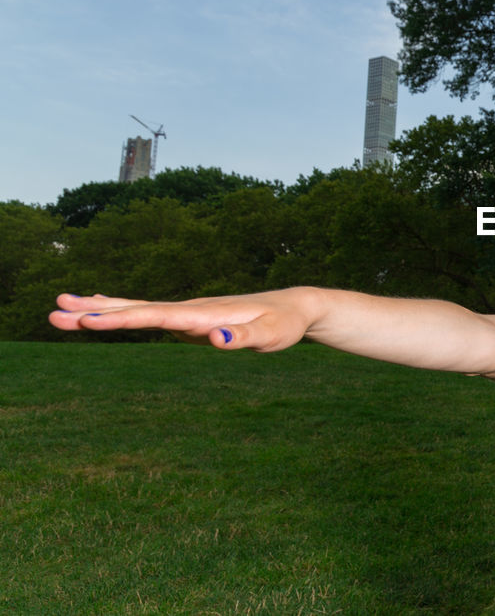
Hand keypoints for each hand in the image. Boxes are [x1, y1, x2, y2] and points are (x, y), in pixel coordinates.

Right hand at [48, 289, 318, 351]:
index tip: (87, 319)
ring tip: (61, 306)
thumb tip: (215, 337)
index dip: (121, 317)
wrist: (294, 306)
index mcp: (203, 314)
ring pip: (137, 307)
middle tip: (53, 313)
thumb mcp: (270, 336)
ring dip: (99, 308)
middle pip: (136, 309)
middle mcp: (190, 309)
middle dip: (95, 312)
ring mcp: (188, 311)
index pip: (155, 316)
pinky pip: (148, 310)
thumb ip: (243, 337)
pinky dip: (121, 306)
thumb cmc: (284, 324)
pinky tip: (102, 305)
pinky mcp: (190, 316)